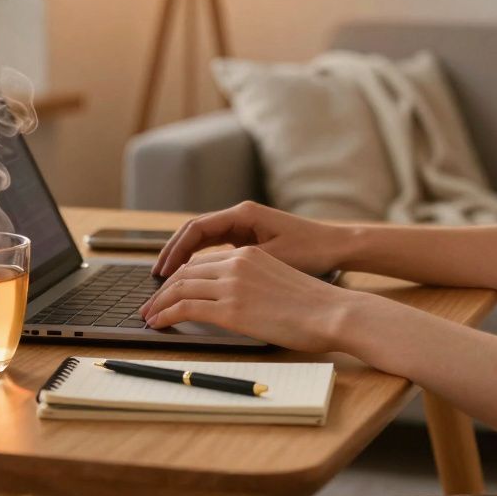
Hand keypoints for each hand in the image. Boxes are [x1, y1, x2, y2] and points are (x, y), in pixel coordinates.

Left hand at [139, 245, 353, 352]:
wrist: (333, 312)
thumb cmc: (314, 305)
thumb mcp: (277, 281)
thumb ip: (252, 283)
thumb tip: (235, 301)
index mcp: (248, 254)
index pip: (201, 261)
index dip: (179, 276)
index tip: (168, 289)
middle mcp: (236, 263)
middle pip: (185, 272)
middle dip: (162, 290)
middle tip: (149, 304)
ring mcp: (232, 286)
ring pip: (180, 289)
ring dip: (159, 303)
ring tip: (148, 316)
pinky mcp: (231, 310)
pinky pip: (186, 309)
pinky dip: (166, 315)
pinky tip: (158, 324)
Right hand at [151, 201, 342, 278]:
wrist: (339, 247)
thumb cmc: (312, 252)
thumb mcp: (272, 259)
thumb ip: (237, 265)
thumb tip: (202, 276)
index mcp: (243, 215)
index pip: (196, 229)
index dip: (175, 251)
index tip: (162, 272)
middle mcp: (241, 216)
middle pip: (195, 232)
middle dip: (173, 254)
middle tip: (157, 278)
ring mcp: (245, 226)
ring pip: (204, 240)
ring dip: (185, 258)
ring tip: (168, 280)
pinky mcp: (251, 239)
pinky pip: (217, 247)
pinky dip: (202, 261)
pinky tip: (194, 278)